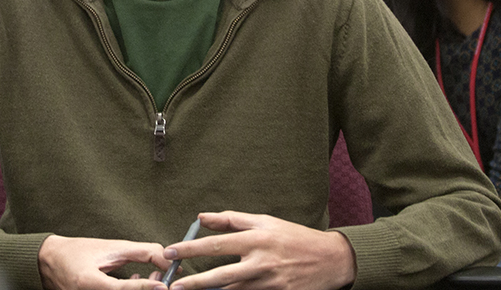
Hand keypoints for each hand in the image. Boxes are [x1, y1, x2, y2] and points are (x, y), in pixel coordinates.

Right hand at [38, 234, 171, 289]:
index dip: (144, 288)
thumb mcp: (111, 247)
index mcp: (88, 282)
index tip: (163, 285)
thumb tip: (168, 259)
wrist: (49, 262)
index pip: (121, 289)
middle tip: (162, 279)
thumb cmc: (79, 252)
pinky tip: (135, 281)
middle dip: (146, 289)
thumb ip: (142, 252)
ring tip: (150, 276)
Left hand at [163, 211, 355, 289]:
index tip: (170, 251)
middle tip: (172, 284)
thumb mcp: (266, 222)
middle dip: (193, 281)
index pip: (217, 243)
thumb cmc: (294, 237)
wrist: (330, 260)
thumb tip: (201, 217)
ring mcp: (268, 283)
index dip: (191, 248)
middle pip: (219, 275)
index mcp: (257, 239)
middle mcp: (261, 262)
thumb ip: (233, 219)